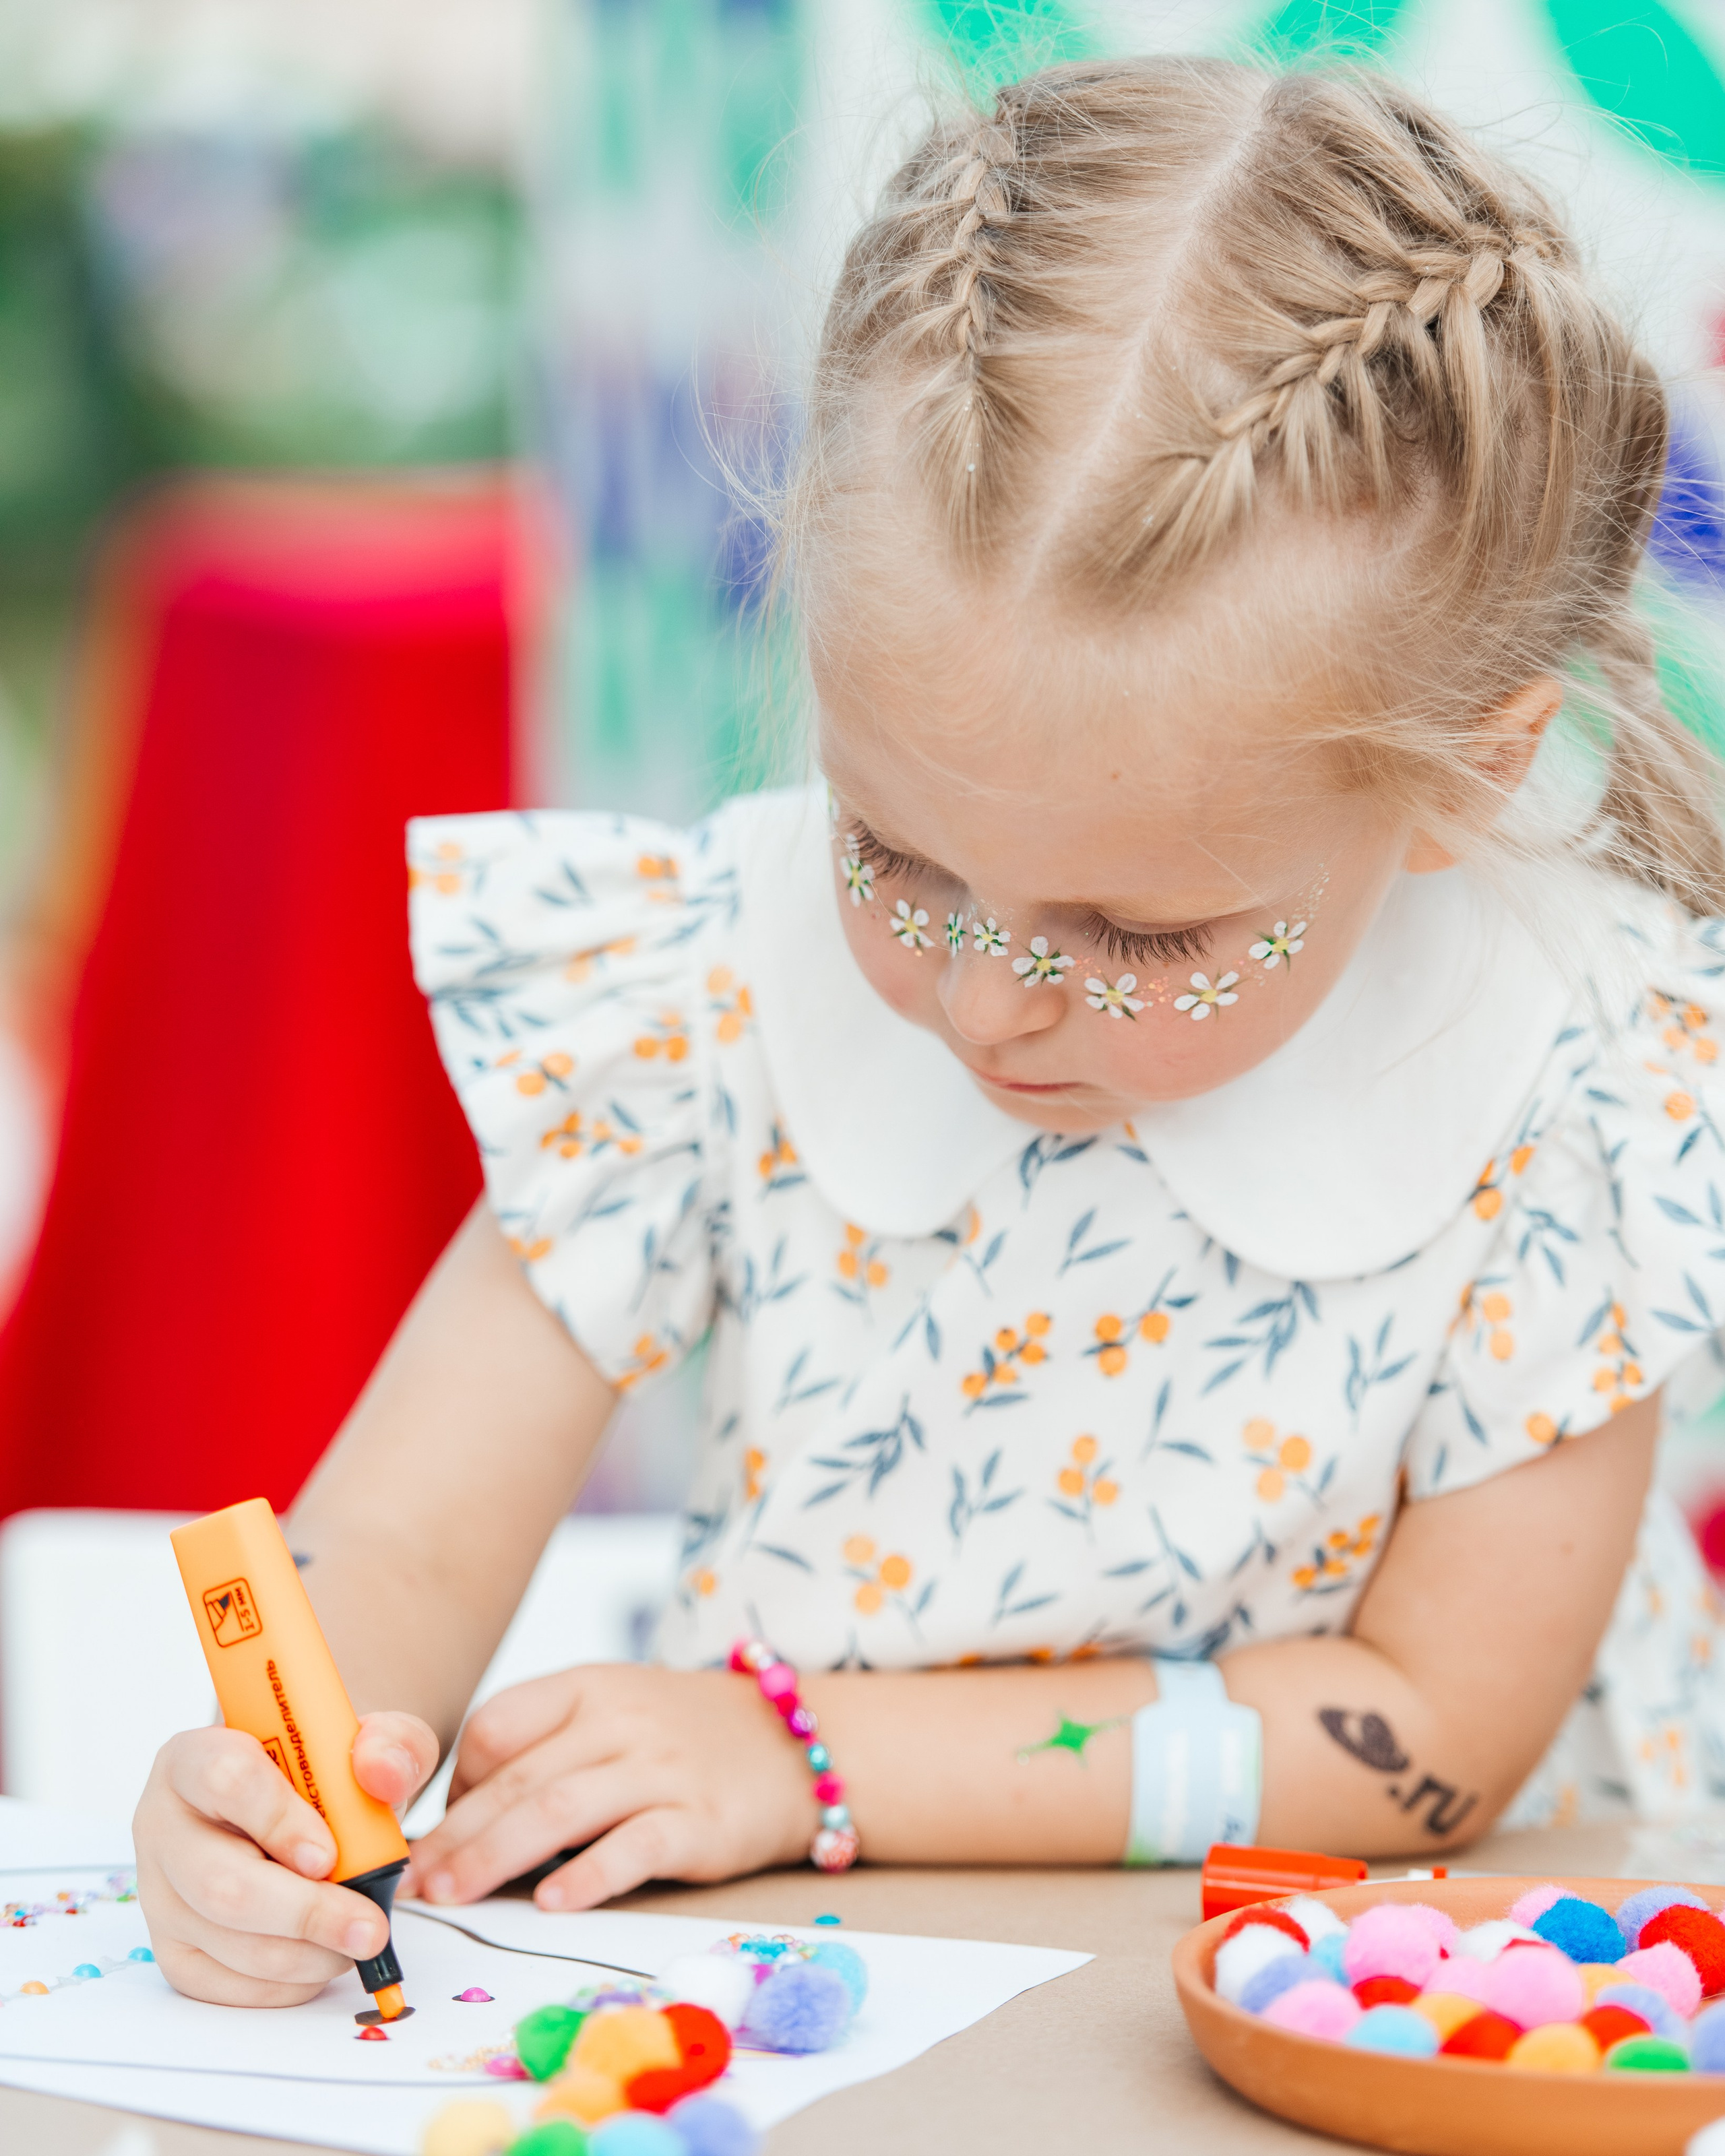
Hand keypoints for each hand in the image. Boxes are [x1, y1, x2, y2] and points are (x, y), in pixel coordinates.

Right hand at [134, 1711, 437, 2006]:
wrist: (300, 1805)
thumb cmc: (325, 1773)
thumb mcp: (370, 1742)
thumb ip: (391, 1745)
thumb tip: (382, 1773)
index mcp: (196, 1757)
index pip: (225, 1779)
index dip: (278, 1819)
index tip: (329, 1853)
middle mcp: (164, 1824)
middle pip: (220, 1882)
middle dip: (306, 1912)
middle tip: (370, 1926)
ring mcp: (160, 1893)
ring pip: (227, 1940)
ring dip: (307, 1952)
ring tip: (359, 1936)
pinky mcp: (174, 1949)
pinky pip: (224, 1984)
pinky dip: (287, 1983)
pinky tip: (323, 1956)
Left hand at [406, 1664, 812, 1910]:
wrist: (793, 1744)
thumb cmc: (680, 1739)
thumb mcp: (612, 1715)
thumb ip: (545, 1752)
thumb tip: (457, 1822)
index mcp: (588, 1687)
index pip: (497, 1724)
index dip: (456, 1780)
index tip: (433, 1831)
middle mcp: (621, 1719)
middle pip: (517, 1777)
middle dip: (454, 1835)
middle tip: (411, 1884)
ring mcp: (662, 1768)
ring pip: (559, 1810)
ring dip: (494, 1857)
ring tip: (453, 1897)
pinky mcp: (699, 1821)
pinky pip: (634, 1846)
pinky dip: (588, 1874)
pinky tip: (551, 1902)